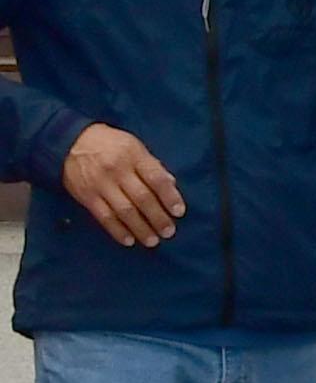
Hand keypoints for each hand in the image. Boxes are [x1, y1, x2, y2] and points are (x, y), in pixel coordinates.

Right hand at [61, 124, 180, 245]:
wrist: (70, 142)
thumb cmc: (110, 144)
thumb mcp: (134, 146)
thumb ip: (152, 166)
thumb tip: (171, 185)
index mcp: (134, 156)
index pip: (156, 178)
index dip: (169, 197)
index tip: (179, 212)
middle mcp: (118, 170)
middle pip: (142, 198)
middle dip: (157, 218)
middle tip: (169, 232)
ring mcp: (101, 184)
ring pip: (124, 211)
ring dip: (140, 228)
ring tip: (152, 240)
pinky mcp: (86, 196)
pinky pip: (104, 216)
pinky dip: (117, 230)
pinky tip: (128, 240)